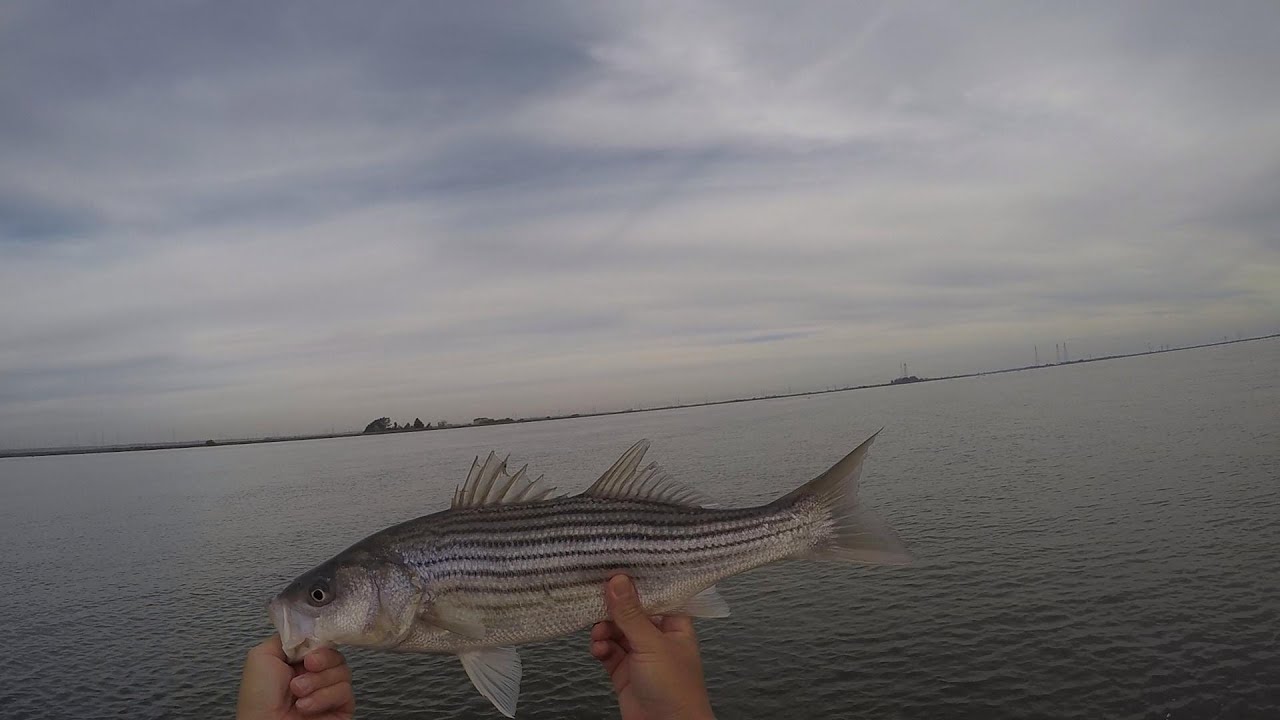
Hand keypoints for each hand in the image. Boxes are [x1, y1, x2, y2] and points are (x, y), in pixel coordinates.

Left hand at [236, 634, 354, 719]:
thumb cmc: (257, 701)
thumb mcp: (262, 656)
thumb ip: (286, 637)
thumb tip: (309, 630)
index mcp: (297, 662)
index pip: (321, 641)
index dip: (319, 643)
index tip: (308, 652)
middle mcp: (314, 675)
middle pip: (335, 654)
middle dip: (321, 661)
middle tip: (306, 668)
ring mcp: (328, 691)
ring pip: (343, 670)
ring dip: (318, 682)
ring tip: (299, 694)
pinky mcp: (340, 707)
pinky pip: (345, 691)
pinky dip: (324, 697)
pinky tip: (306, 706)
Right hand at [590, 576, 715, 719]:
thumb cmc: (675, 686)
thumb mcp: (652, 644)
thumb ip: (631, 613)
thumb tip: (617, 580)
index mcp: (675, 623)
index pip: (655, 594)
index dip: (636, 582)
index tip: (614, 567)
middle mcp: (657, 636)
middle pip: (631, 611)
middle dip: (613, 608)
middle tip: (596, 599)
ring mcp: (639, 654)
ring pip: (616, 631)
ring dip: (604, 629)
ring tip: (599, 634)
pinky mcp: (623, 671)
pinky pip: (608, 651)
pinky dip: (601, 647)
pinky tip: (598, 649)